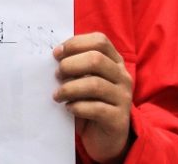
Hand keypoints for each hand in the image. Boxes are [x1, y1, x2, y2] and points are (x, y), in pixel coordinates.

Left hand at [53, 32, 133, 162]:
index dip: (75, 44)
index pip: (100, 41)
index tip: (56, 54)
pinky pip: (96, 109)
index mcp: (115, 62)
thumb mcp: (83, 80)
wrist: (104, 137)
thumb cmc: (89, 102)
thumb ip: (75, 67)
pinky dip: (77, 107)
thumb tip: (54, 56)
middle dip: (70, 65)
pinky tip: (69, 108)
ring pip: (95, 84)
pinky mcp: (118, 119)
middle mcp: (123, 77)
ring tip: (57, 95)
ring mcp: (123, 98)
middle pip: (96, 60)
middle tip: (56, 75)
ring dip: (69, 88)